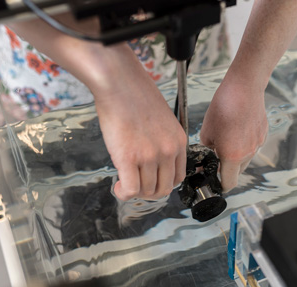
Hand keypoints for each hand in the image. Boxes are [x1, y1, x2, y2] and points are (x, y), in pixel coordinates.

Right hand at [92, 50, 186, 200]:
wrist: (119, 82)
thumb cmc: (134, 95)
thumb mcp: (162, 120)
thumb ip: (161, 140)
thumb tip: (150, 160)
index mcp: (178, 141)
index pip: (178, 177)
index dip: (162, 183)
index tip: (149, 180)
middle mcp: (168, 150)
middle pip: (163, 188)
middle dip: (148, 192)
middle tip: (134, 184)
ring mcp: (150, 155)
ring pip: (147, 191)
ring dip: (134, 191)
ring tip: (123, 181)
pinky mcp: (129, 158)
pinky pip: (131, 189)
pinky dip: (123, 193)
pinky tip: (118, 186)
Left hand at [200, 80, 267, 191]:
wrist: (244, 88)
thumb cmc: (224, 106)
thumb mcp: (206, 131)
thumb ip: (207, 150)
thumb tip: (206, 158)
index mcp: (232, 156)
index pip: (229, 183)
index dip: (221, 185)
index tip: (214, 182)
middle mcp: (248, 154)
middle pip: (237, 171)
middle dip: (226, 168)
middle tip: (215, 157)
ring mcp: (258, 144)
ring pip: (245, 159)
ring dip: (235, 155)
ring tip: (226, 138)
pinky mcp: (263, 134)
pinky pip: (252, 146)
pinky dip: (244, 143)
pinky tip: (236, 129)